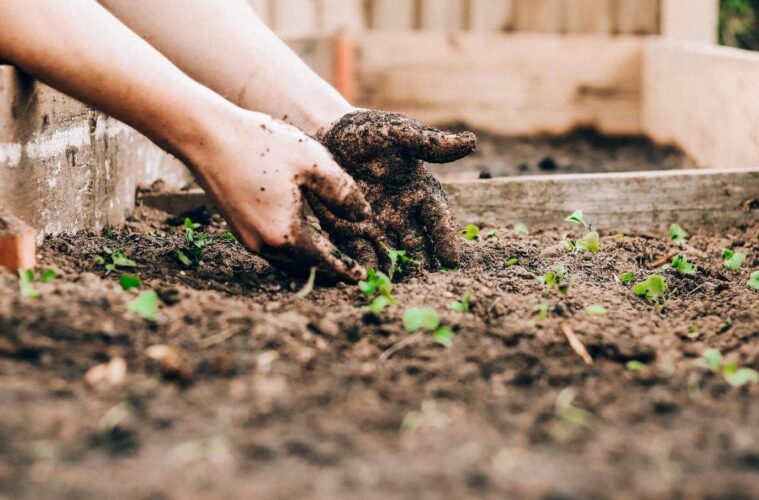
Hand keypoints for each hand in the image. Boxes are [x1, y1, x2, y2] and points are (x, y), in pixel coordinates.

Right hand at [188, 110, 370, 280]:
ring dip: (309, 263)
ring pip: (287, 262)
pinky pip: (272, 250)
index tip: (364, 277)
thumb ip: (343, 193)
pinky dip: (292, 251)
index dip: (346, 268)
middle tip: (351, 271)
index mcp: (286, 234)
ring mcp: (248, 239)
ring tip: (331, 258)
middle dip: (329, 271)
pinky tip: (302, 239)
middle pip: (305, 268)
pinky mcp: (238, 228)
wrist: (207, 136)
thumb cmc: (262, 145)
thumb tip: (363, 216)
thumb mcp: (313, 163)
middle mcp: (265, 245)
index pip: (325, 261)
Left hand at [309, 110, 475, 270]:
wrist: (327, 136)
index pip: (438, 220)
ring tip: (398, 289)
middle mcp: (403, 216)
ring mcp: (377, 227)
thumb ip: (429, 143)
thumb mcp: (398, 133)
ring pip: (391, 255)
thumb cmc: (368, 132)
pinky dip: (364, 266)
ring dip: (395, 272)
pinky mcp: (350, 233)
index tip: (452, 260)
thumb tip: (471, 142)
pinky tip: (365, 279)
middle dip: (422, 265)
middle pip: (418, 246)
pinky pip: (359, 253)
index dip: (446, 240)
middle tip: (426, 284)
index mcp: (421, 193)